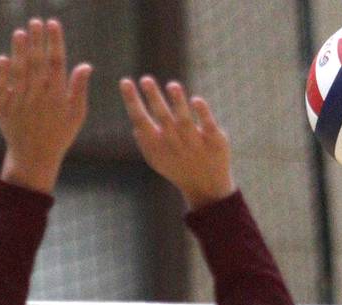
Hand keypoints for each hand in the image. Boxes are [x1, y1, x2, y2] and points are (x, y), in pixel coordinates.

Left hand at [0, 19, 91, 193]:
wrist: (35, 156)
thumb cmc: (59, 133)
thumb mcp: (76, 114)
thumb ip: (79, 89)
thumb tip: (85, 65)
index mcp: (58, 96)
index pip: (57, 62)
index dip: (55, 42)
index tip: (53, 24)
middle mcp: (38, 96)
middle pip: (37, 63)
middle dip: (37, 40)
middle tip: (35, 21)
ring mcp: (20, 101)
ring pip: (20, 71)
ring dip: (20, 51)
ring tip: (20, 33)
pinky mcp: (3, 107)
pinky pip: (3, 87)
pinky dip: (3, 73)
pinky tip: (4, 57)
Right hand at [119, 76, 234, 210]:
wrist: (207, 188)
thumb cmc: (176, 167)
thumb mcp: (157, 158)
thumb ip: (144, 140)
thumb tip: (135, 120)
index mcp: (157, 145)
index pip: (141, 120)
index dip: (132, 101)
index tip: (125, 81)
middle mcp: (175, 144)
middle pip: (163, 118)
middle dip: (154, 99)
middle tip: (146, 79)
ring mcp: (196, 143)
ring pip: (185, 121)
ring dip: (178, 103)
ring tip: (173, 85)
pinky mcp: (215, 142)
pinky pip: (208, 126)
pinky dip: (203, 114)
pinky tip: (196, 100)